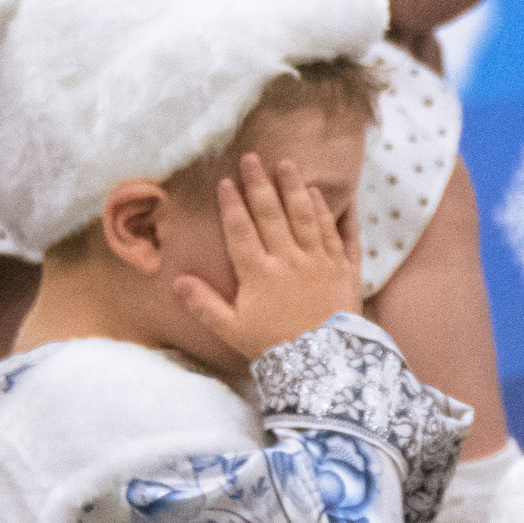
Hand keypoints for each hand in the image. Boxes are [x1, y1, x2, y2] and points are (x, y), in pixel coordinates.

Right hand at [174, 153, 362, 359]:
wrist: (326, 364)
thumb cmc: (276, 348)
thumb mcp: (233, 330)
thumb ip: (204, 304)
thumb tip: (176, 281)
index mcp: (259, 273)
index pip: (242, 230)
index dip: (233, 205)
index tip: (226, 181)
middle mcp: (290, 260)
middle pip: (274, 214)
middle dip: (261, 184)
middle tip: (254, 157)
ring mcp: (321, 262)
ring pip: (307, 217)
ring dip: (296, 188)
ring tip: (289, 164)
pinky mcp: (347, 269)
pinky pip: (341, 235)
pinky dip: (334, 213)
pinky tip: (328, 196)